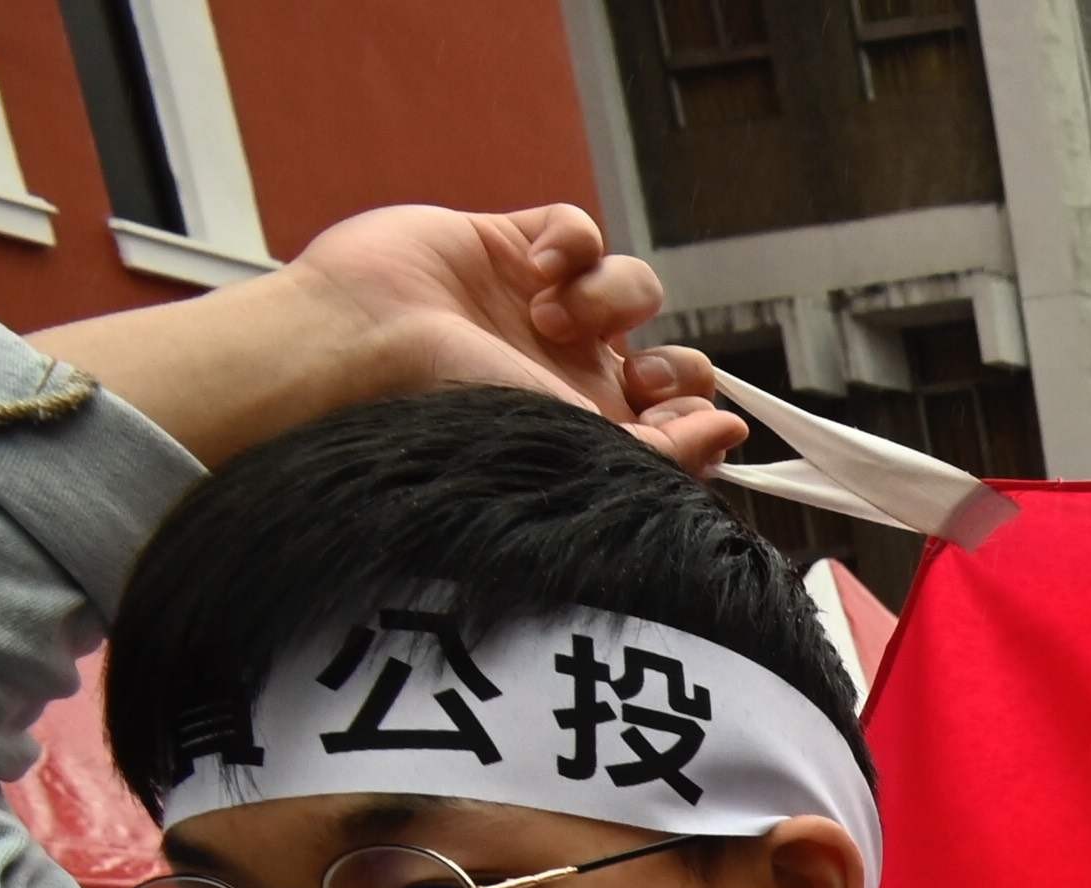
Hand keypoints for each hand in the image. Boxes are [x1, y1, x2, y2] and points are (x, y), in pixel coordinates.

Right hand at [40, 204, 736, 472]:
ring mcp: (540, 310)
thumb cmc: (444, 417)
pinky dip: (573, 243)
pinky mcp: (508, 246)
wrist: (358, 352)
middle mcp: (570, 378)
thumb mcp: (572, 454)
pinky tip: (536, 269)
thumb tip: (732, 434)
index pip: (680, 428)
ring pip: (634, 286)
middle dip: (674, 366)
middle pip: (674, 360)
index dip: (700, 419)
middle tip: (636, 378)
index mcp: (587, 436)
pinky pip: (581, 228)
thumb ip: (661, 456)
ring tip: (554, 317)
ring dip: (613, 298)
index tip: (692, 421)